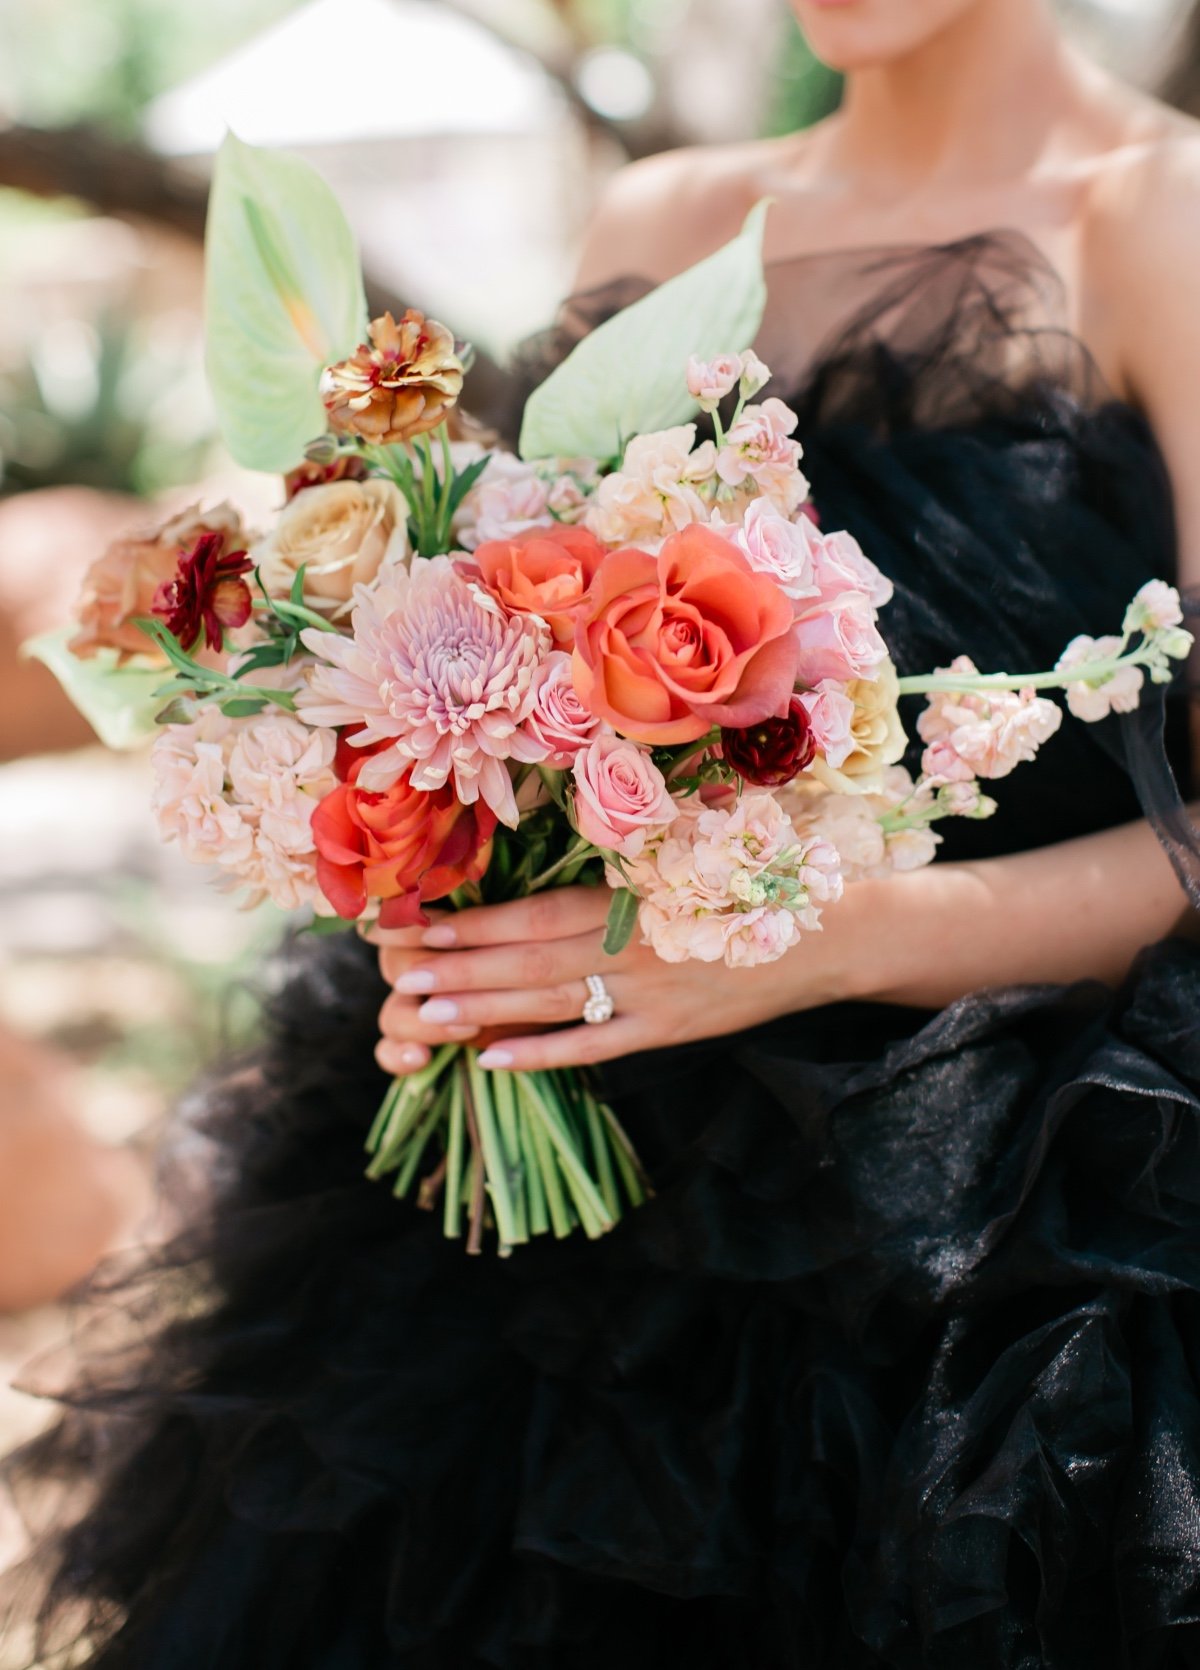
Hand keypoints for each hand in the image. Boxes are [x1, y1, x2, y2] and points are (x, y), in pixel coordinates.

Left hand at [371, 884, 868, 1075]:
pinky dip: (543, 1054)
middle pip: (526, 960)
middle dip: (458, 968)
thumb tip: (552, 844)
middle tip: (398, 975)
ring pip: (549, 1004)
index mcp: (628, 894)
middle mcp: (629, 943)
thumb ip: (619, 860)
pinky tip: (494, 1060)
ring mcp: (647, 992)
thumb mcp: (683, 854)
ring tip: (425, 1014)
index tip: (417, 923)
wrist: (820, 933)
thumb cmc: (746, 880)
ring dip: (484, 1009)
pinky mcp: (667, 1030)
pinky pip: (594, 1047)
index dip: (472, 921)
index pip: (532, 912)